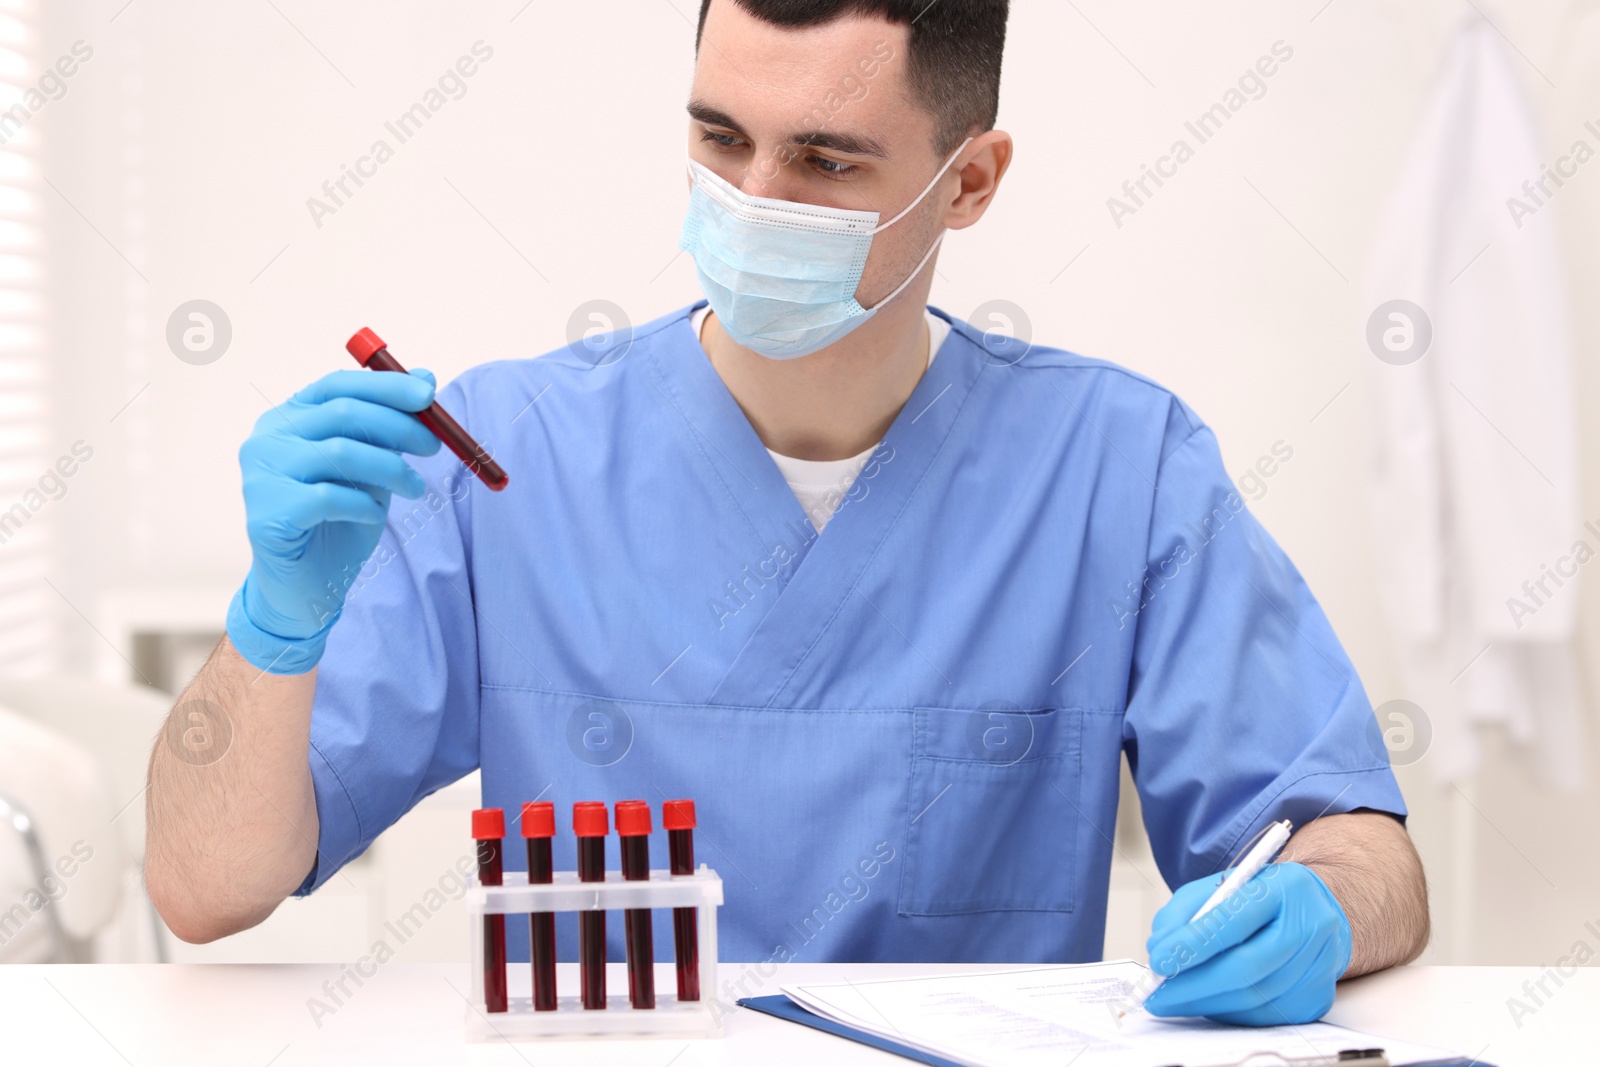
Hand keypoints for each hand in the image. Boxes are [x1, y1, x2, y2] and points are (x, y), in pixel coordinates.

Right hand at [228, 368, 440, 671]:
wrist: (307, 586)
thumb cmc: (340, 521)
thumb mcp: (373, 468)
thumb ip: (391, 426)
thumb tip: (426, 376)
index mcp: (289, 418)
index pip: (338, 385)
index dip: (386, 386)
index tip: (430, 395)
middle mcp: (267, 439)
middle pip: (343, 413)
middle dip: (400, 426)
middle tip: (435, 447)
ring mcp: (260, 474)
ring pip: (341, 453)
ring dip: (391, 469)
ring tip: (414, 489)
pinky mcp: (266, 512)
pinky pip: (330, 497)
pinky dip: (364, 505)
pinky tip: (373, 516)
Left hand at [1142, 861, 1351, 1025]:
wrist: (1314, 910)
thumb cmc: (1261, 897)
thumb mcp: (1221, 886)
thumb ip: (1185, 912)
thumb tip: (1159, 950)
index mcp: (1285, 887)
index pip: (1234, 921)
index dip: (1193, 945)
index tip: (1158, 962)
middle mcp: (1311, 925)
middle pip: (1246, 967)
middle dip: (1194, 985)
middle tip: (1157, 995)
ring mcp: (1319, 965)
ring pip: (1253, 998)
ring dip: (1205, 1003)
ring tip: (1172, 1001)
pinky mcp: (1316, 997)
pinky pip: (1263, 1016)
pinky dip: (1227, 1012)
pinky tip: (1206, 1003)